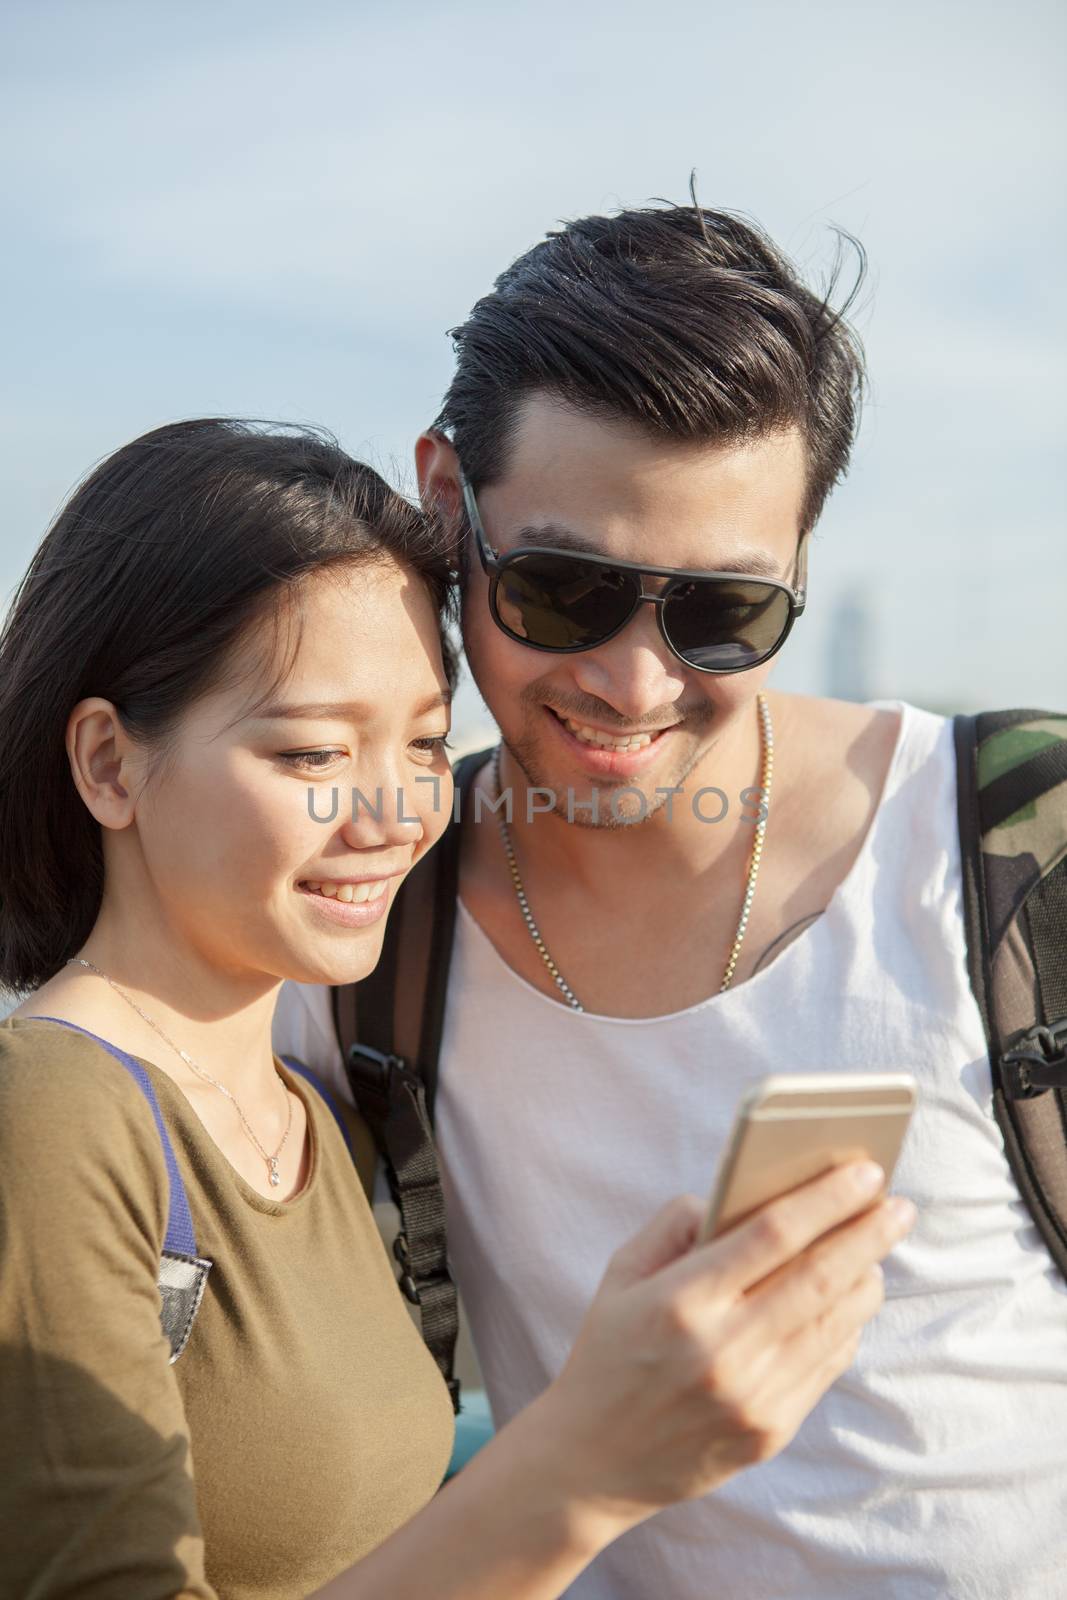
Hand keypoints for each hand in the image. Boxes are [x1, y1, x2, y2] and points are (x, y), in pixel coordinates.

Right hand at [536, 1161, 913, 1535]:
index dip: (826, 1199)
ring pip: (834, 1323)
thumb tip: (742, 1193)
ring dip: (866, 1277)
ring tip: (878, 1247)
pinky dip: (847, 1325)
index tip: (865, 1173)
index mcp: (680, 1300)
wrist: (591, 1461)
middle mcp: (722, 1350)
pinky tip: (850, 1298)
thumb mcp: (622, 1273)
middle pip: (819, 1276)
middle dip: (869, 1233)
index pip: (772, 1234)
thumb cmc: (608, 1350)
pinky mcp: (770, 1432)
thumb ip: (677, 1223)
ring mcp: (752, 1397)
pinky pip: (827, 1365)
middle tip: (899, 1205)